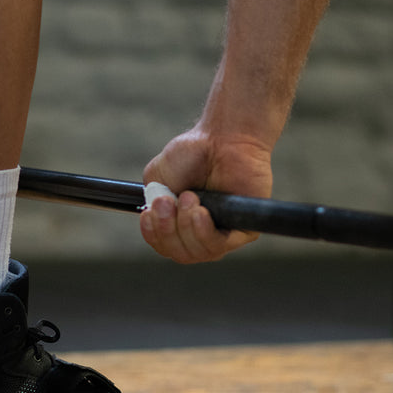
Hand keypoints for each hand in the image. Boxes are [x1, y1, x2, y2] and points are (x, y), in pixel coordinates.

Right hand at [140, 127, 272, 262]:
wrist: (222, 137)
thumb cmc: (193, 154)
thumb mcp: (158, 177)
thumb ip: (151, 202)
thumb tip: (154, 219)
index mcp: (180, 224)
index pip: (164, 246)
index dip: (153, 235)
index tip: (148, 214)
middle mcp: (202, 233)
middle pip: (180, 254)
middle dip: (167, 230)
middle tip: (166, 203)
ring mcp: (223, 233)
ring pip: (199, 252)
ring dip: (185, 227)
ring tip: (189, 198)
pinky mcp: (244, 230)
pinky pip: (221, 245)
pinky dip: (204, 231)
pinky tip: (200, 212)